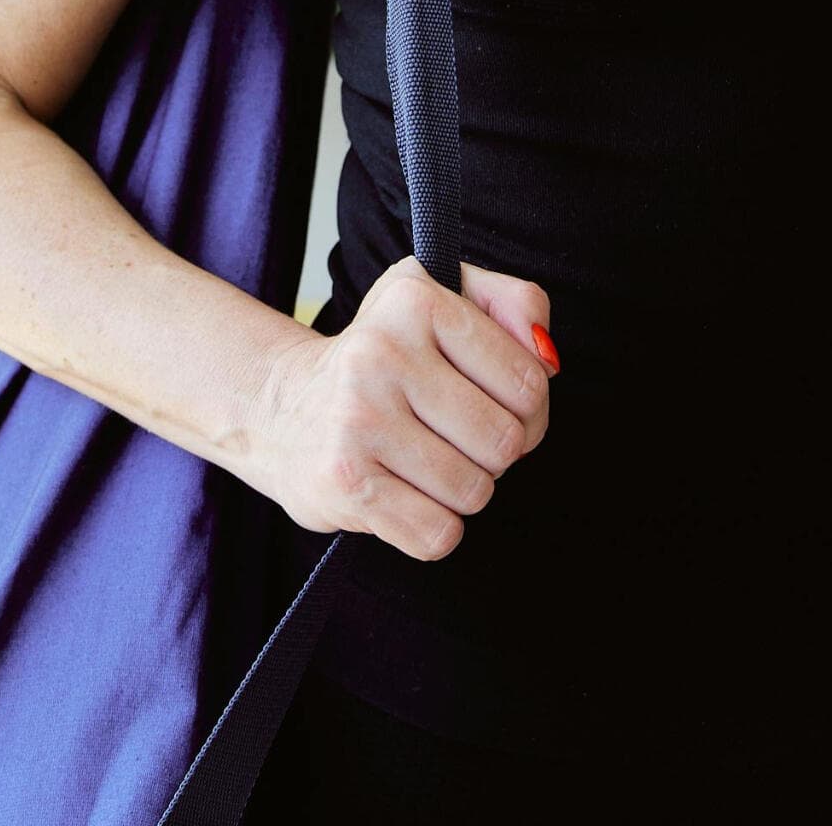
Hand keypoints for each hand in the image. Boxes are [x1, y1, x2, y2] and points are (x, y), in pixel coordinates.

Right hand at [252, 254, 555, 561]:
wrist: (284, 409)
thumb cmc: (384, 354)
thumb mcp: (444, 297)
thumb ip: (514, 304)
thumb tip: (547, 356)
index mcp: (415, 300)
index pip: (528, 380)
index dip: (528, 407)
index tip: (494, 402)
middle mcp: (382, 352)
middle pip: (505, 442)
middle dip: (494, 453)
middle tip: (459, 438)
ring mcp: (360, 419)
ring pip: (474, 490)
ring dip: (462, 489)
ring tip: (426, 461)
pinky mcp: (346, 481)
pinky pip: (438, 534)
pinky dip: (433, 527)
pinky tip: (404, 494)